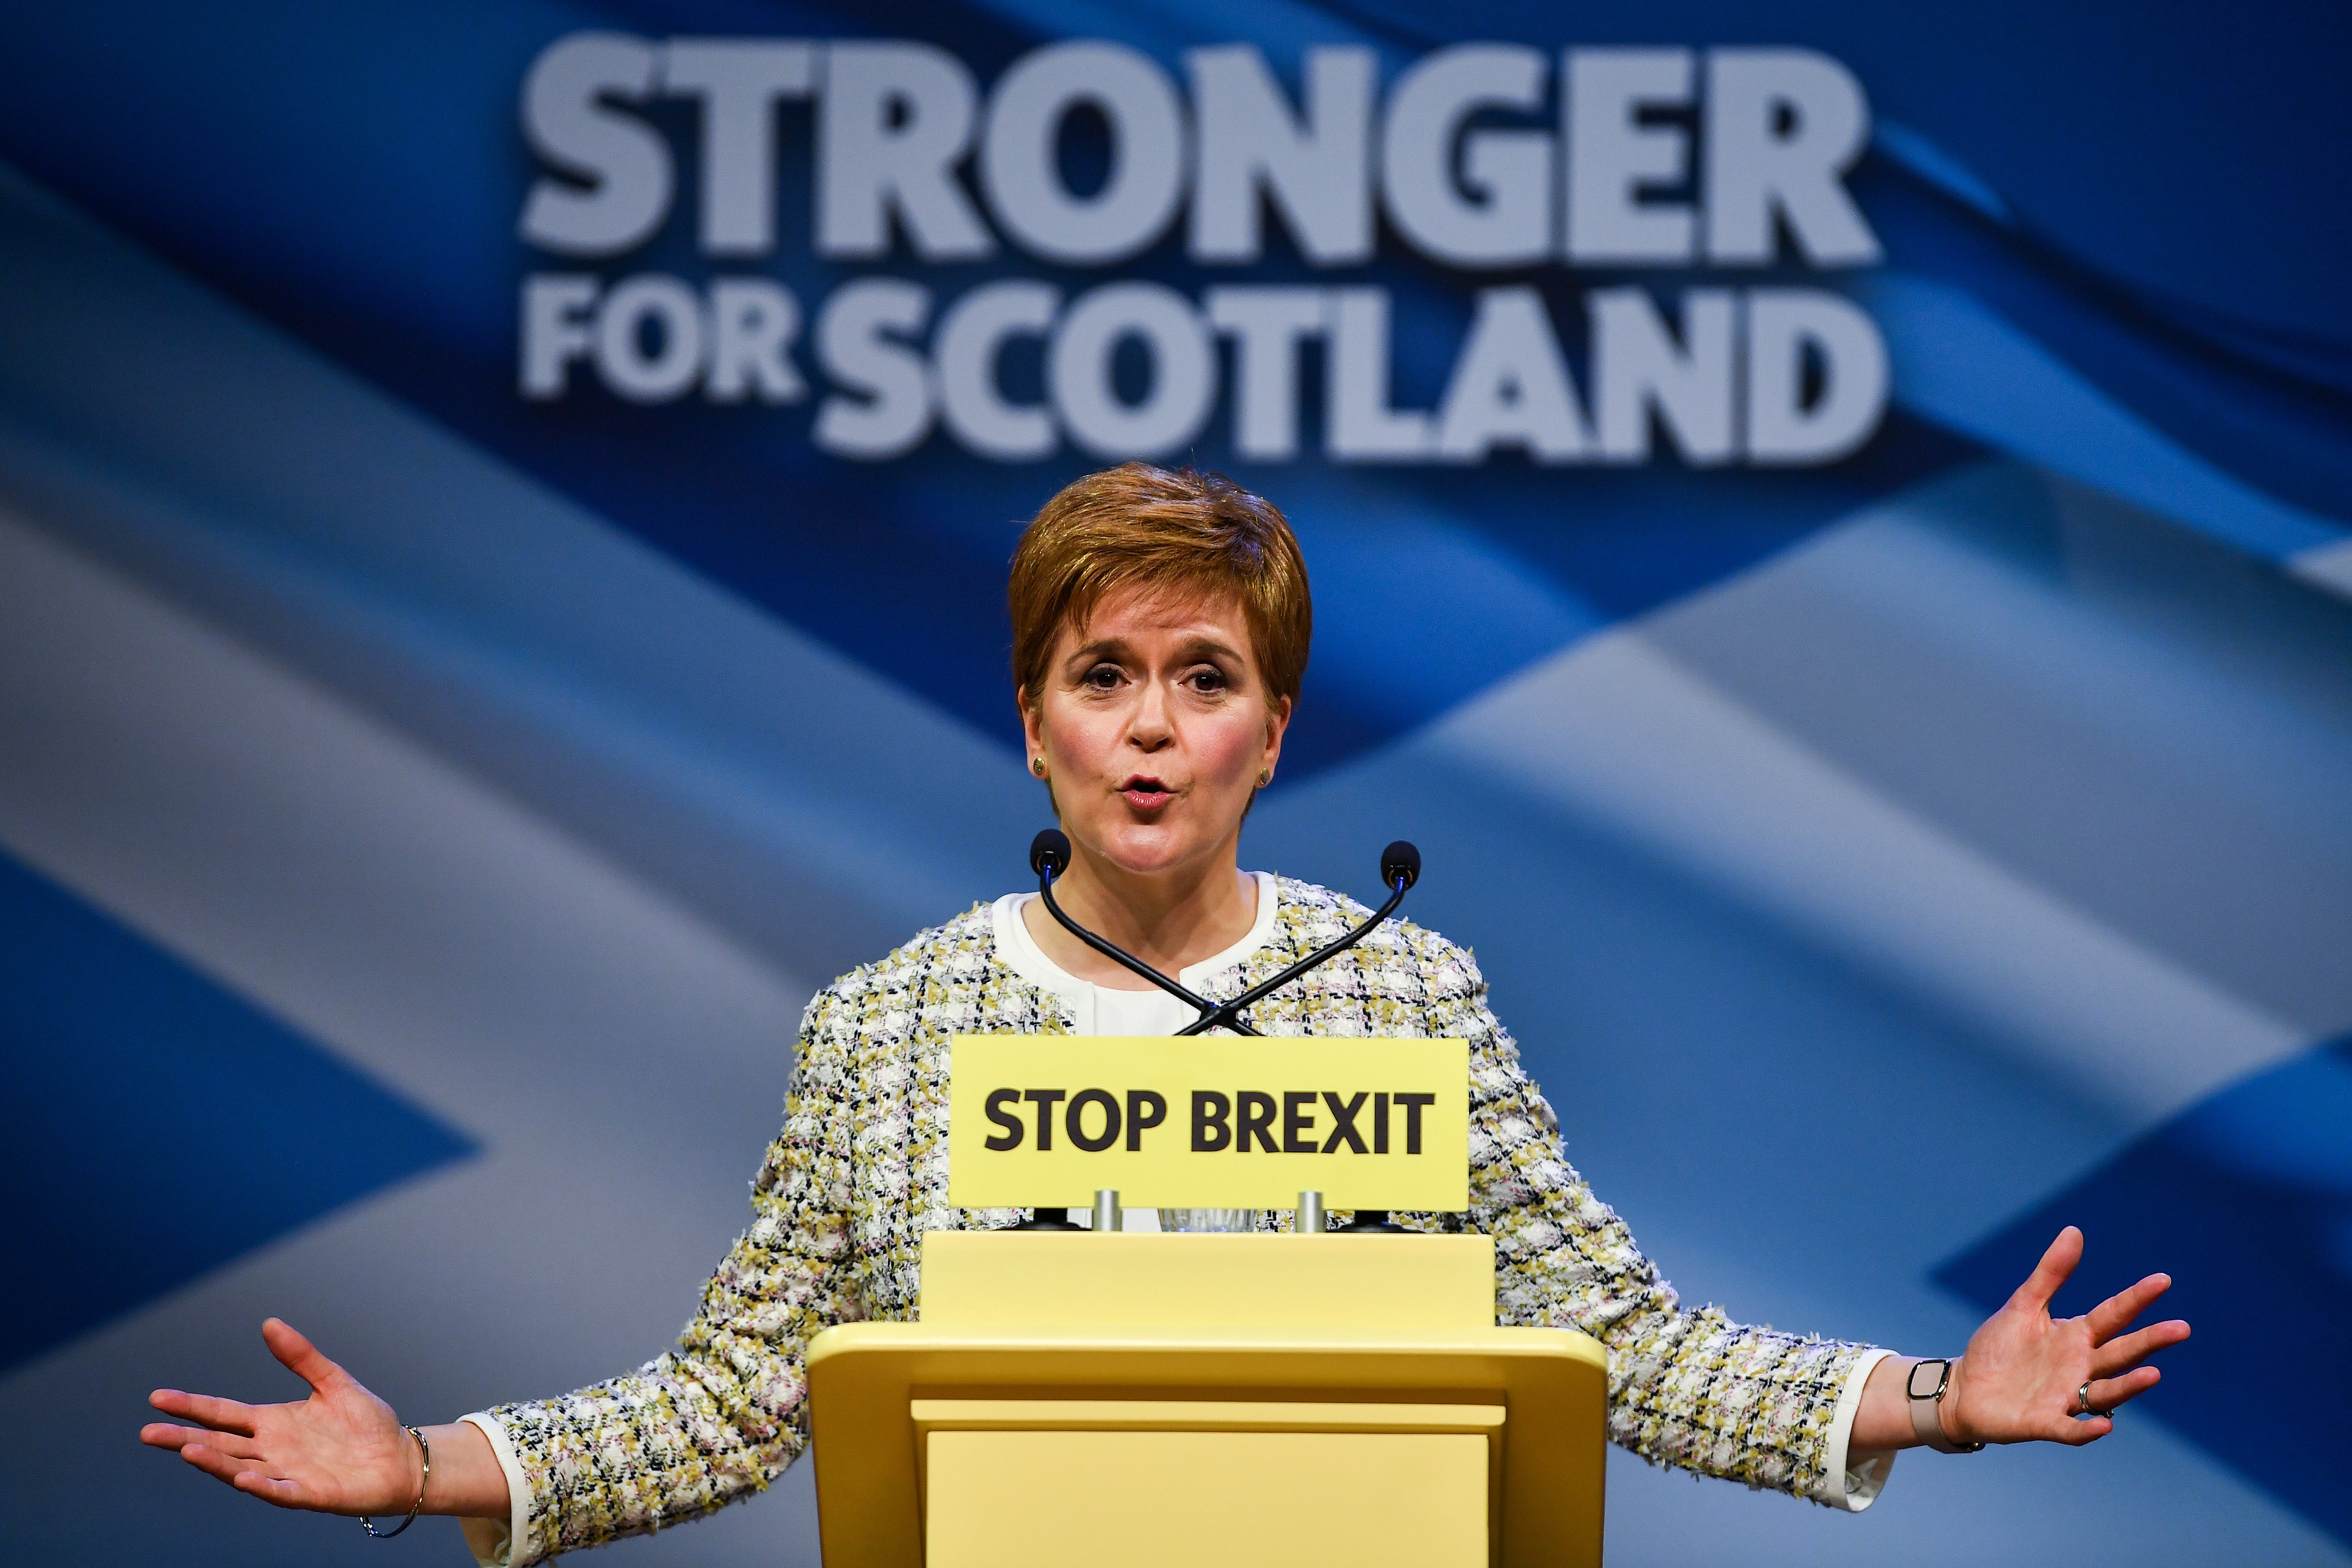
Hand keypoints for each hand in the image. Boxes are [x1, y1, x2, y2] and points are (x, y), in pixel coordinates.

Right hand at [140, 1318, 420, 1514]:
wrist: (400, 1457)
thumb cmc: (366, 1423)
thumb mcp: (332, 1381)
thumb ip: (301, 1356)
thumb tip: (269, 1323)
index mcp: (273, 1423)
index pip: (223, 1414)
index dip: (191, 1407)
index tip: (157, 1398)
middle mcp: (272, 1450)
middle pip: (219, 1444)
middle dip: (184, 1438)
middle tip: (148, 1432)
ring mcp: (287, 1474)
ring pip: (240, 1469)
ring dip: (215, 1462)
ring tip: (187, 1449)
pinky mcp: (310, 1494)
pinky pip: (280, 1491)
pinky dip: (261, 1486)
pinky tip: (244, 1478)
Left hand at [1946, 1225, 2190, 1445]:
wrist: (1965, 1389)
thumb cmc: (1999, 1347)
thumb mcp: (2023, 1305)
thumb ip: (2050, 1273)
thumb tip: (2074, 1230)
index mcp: (2076, 1336)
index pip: (2112, 1314)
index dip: (2136, 1298)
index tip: (2163, 1280)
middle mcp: (2080, 1367)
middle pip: (2120, 1353)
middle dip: (2149, 1342)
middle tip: (2182, 1328)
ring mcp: (2066, 1397)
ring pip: (2106, 1392)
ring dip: (2128, 1385)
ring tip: (2153, 1374)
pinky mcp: (2044, 1423)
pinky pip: (2071, 1429)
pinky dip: (2086, 1430)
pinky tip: (2104, 1426)